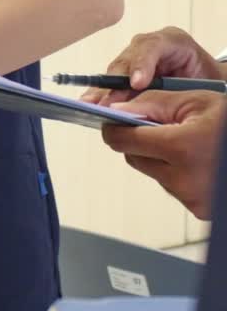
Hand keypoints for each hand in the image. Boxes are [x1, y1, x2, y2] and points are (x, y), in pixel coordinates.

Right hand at [82, 26, 223, 105]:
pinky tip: (91, 103)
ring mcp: (137, 56)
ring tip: (92, 104)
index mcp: (174, 41)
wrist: (208, 82)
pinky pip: (112, 81)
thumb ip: (183, 89)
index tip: (137, 84)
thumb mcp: (203, 82)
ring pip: (116, 70)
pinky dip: (102, 93)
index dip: (142, 64)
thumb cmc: (209, 82)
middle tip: (108, 101)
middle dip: (116, 82)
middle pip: (128, 59)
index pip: (153, 46)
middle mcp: (151, 45)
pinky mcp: (128, 70)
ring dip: (104, 89)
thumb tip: (159, 102)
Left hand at [102, 89, 226, 218]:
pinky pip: (171, 187)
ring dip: (158, 156)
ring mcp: (192, 199)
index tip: (110, 119)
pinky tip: (196, 159)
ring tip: (185, 140)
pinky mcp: (200, 210)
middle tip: (158, 125)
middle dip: (139, 139)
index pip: (123, 140)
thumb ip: (152, 103)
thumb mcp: (196, 100)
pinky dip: (175, 172)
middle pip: (134, 158)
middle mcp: (184, 180)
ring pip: (152, 173)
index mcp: (182, 148)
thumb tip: (118, 109)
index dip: (114, 126)